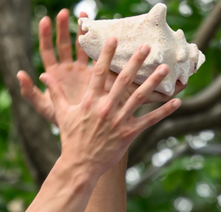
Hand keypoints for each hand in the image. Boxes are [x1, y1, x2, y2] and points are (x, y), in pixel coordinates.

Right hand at [20, 37, 180, 182]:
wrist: (81, 164)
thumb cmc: (71, 138)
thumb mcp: (61, 113)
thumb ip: (56, 93)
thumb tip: (43, 75)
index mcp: (90, 100)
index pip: (98, 73)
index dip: (106, 55)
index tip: (114, 39)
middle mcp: (105, 108)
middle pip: (123, 80)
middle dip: (135, 62)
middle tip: (146, 46)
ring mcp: (118, 121)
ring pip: (139, 97)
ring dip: (153, 82)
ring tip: (165, 68)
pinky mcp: (129, 134)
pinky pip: (150, 120)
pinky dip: (164, 111)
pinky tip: (177, 102)